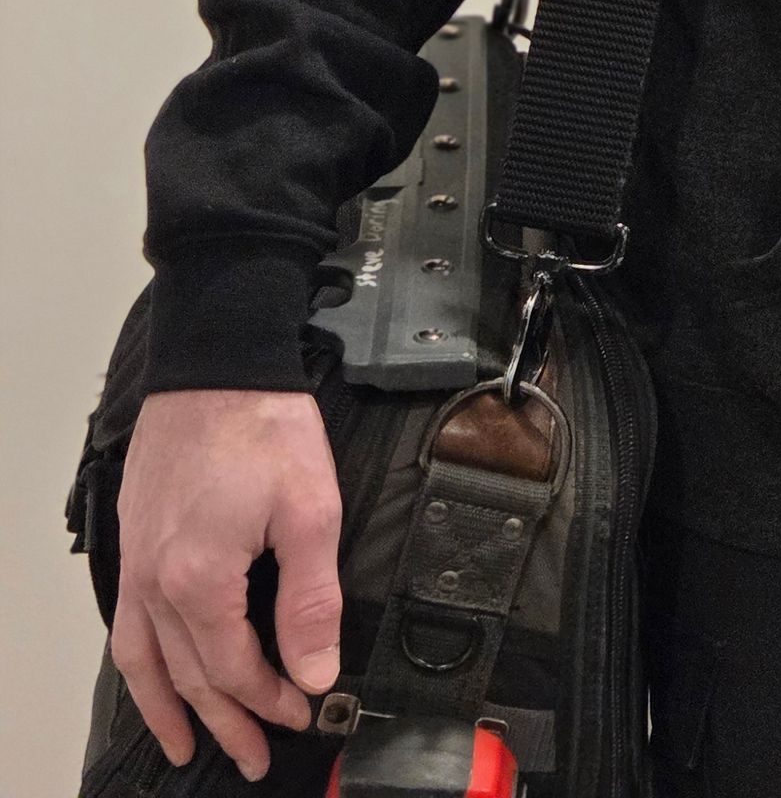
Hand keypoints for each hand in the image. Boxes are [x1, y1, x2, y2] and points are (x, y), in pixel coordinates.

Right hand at [109, 388, 342, 783]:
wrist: (217, 362)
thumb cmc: (264, 424)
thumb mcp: (310, 509)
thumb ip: (310, 599)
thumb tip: (314, 671)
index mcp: (200, 581)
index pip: (235, 669)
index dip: (271, 700)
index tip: (301, 714)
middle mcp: (156, 581)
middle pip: (190, 675)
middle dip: (227, 722)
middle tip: (252, 758)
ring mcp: (137, 562)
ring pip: (145, 659)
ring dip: (168, 709)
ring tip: (185, 746)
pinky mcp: (133, 540)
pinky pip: (127, 623)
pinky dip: (139, 663)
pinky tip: (153, 674)